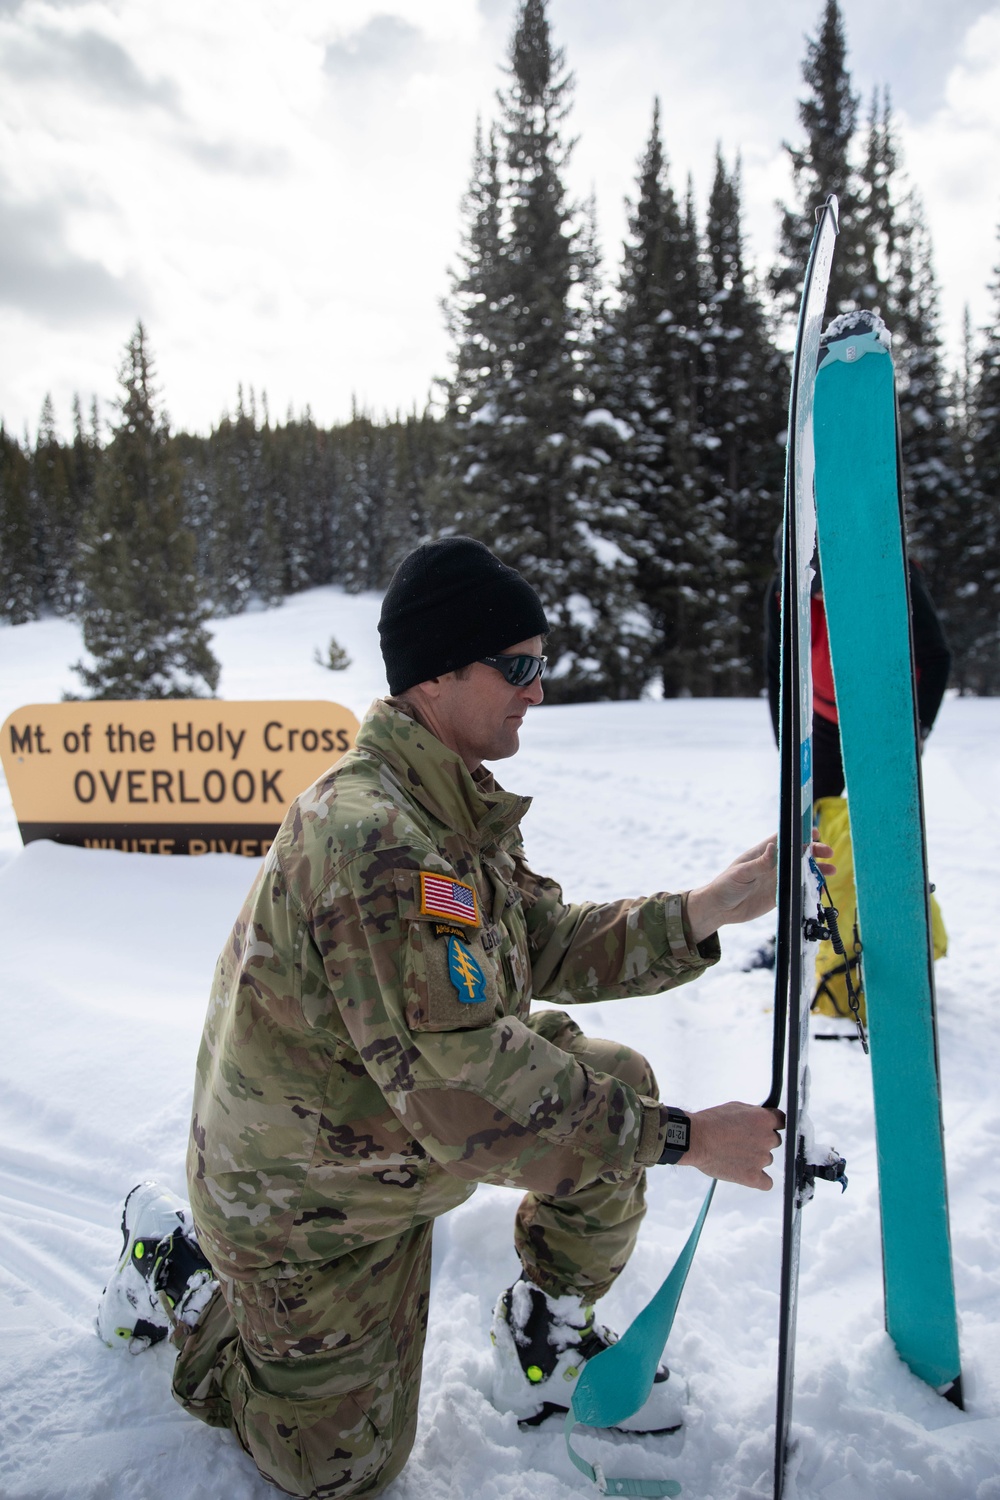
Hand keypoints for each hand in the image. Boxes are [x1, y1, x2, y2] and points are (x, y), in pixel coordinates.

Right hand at [683, 1102, 784, 1189]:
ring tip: (736, 1154)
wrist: (696, 1139)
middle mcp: (767, 1139)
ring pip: (767, 1159)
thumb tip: (761, 1117)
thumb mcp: (736, 1107)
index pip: (782, 1121)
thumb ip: (754, 1113)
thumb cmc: (711, 1122)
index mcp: (764, 1120)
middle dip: (762, 1140)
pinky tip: (750, 1174)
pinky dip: (760, 1180)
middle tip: (744, 1141)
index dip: (773, 1124)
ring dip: (756, 1158)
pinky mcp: (753, 1177)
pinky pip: (767, 1183)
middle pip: (775, 1141)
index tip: (767, 1127)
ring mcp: (761, 1159)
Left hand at [686, 834, 836, 941]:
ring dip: (816, 870)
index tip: (815, 832)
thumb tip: (773, 847)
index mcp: (762, 853)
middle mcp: (772, 864)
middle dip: (814, 851)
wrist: (720, 909)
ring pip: (801, 871)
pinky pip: (798, 890)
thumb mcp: (741, 874)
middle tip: (828, 853)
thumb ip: (759, 863)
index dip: (800, 834)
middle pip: (798, 854)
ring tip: (832, 870)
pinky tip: (820, 889)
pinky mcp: (779, 895)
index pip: (784, 839)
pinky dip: (810, 889)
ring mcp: (777, 879)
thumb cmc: (725, 886)